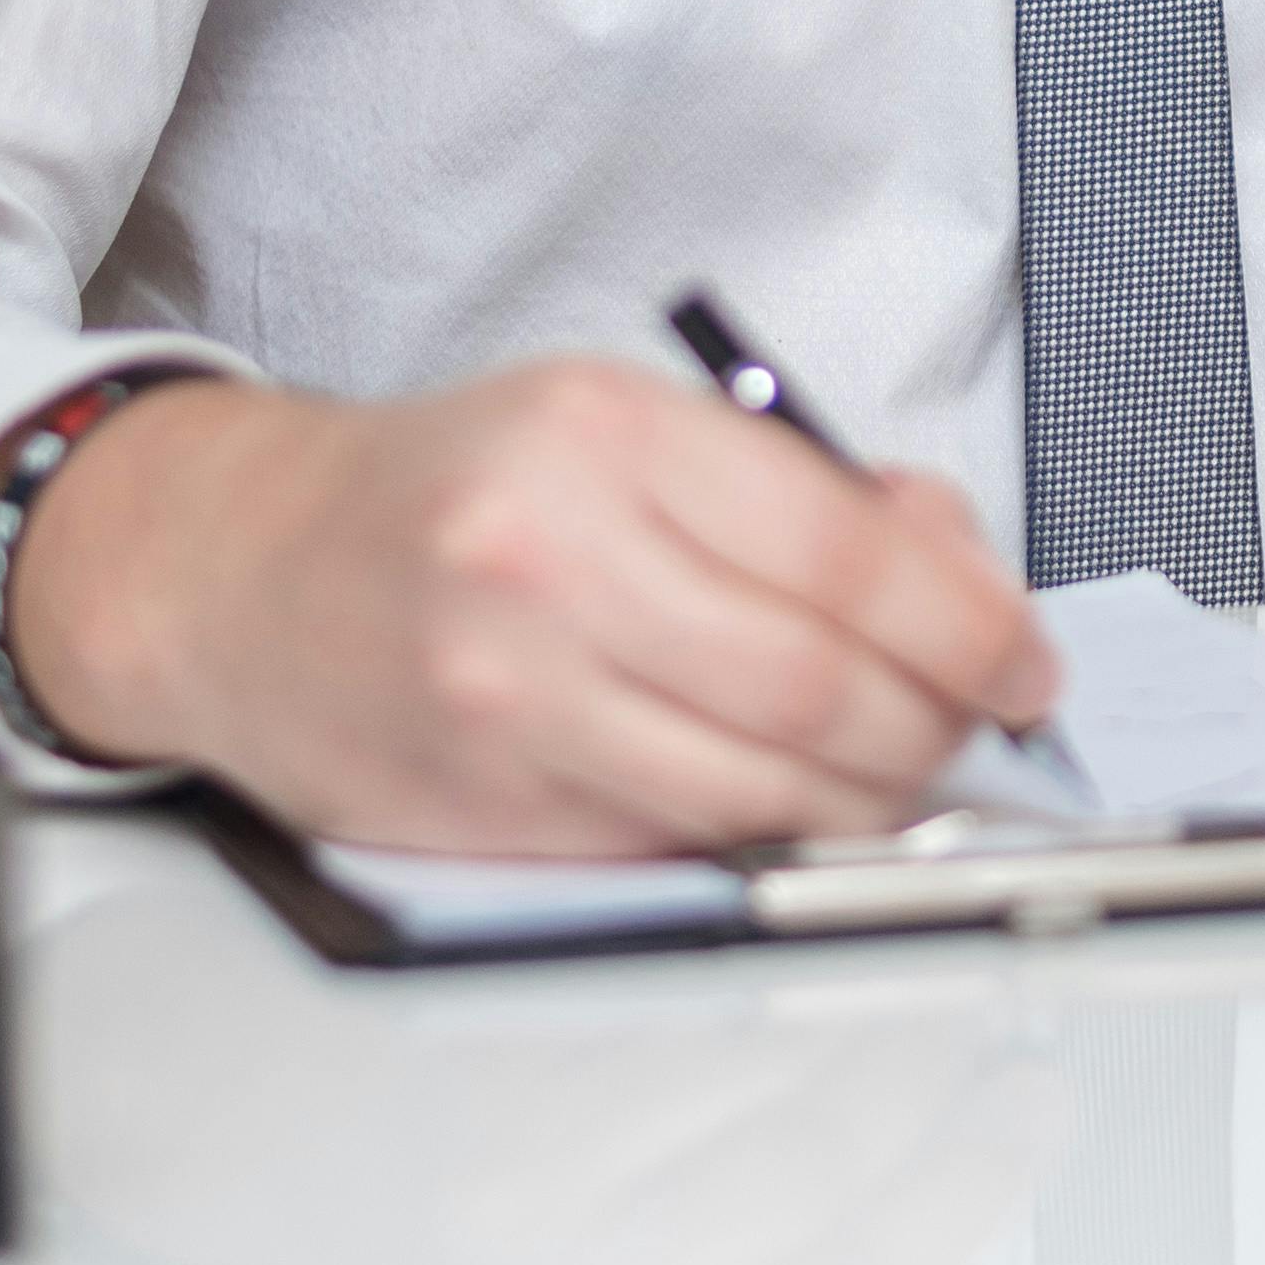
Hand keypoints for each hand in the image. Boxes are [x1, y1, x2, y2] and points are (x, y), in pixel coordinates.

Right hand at [2, 362, 1063, 856]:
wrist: (242, 573)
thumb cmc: (453, 493)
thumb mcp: (621, 428)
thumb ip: (800, 490)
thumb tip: (962, 577)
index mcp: (604, 433)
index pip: (845, 547)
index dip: (968, 621)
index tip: (1022, 659)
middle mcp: (550, 555)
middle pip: (820, 680)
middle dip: (938, 722)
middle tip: (979, 730)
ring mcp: (510, 692)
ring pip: (763, 782)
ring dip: (873, 799)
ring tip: (906, 776)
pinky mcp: (487, 803)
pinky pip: (680, 837)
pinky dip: (768, 833)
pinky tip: (794, 805)